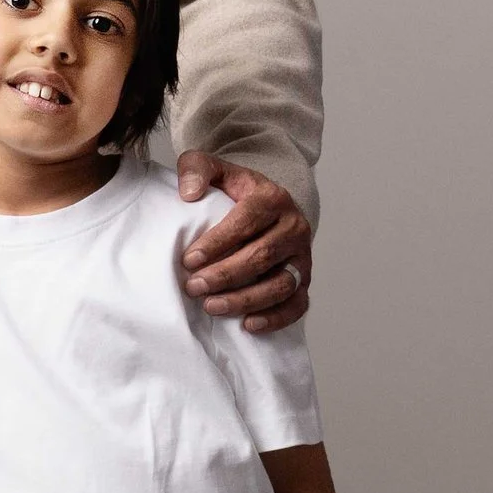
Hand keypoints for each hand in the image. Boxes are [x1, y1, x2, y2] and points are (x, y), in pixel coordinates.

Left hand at [177, 156, 311, 330]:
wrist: (266, 207)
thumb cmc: (235, 193)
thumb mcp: (216, 170)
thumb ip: (196, 168)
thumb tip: (188, 193)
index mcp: (273, 198)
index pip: (247, 221)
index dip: (217, 242)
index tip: (188, 260)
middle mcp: (294, 227)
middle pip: (261, 256)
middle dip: (225, 275)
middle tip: (193, 288)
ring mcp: (302, 256)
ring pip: (280, 284)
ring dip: (245, 300)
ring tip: (212, 307)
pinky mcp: (304, 280)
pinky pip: (297, 304)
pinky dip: (276, 318)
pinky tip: (248, 324)